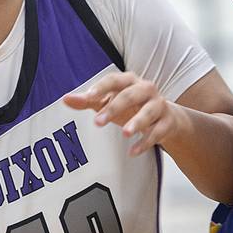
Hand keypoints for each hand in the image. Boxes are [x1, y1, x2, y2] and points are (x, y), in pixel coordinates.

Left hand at [64, 71, 184, 155]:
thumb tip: (65, 99)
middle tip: (98, 122)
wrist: (167, 118)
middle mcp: (146, 89)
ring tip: (124, 133)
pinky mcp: (167, 122)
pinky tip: (133, 151)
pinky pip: (157, 132)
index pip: (114, 80)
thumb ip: (89, 100)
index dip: (102, 88)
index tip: (88, 97)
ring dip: (137, 122)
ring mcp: (159, 105)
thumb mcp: (110, 102)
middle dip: (115, 107)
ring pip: (148, 112)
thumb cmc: (132, 106)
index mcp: (130, 81)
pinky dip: (145, 142)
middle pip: (130, 95)